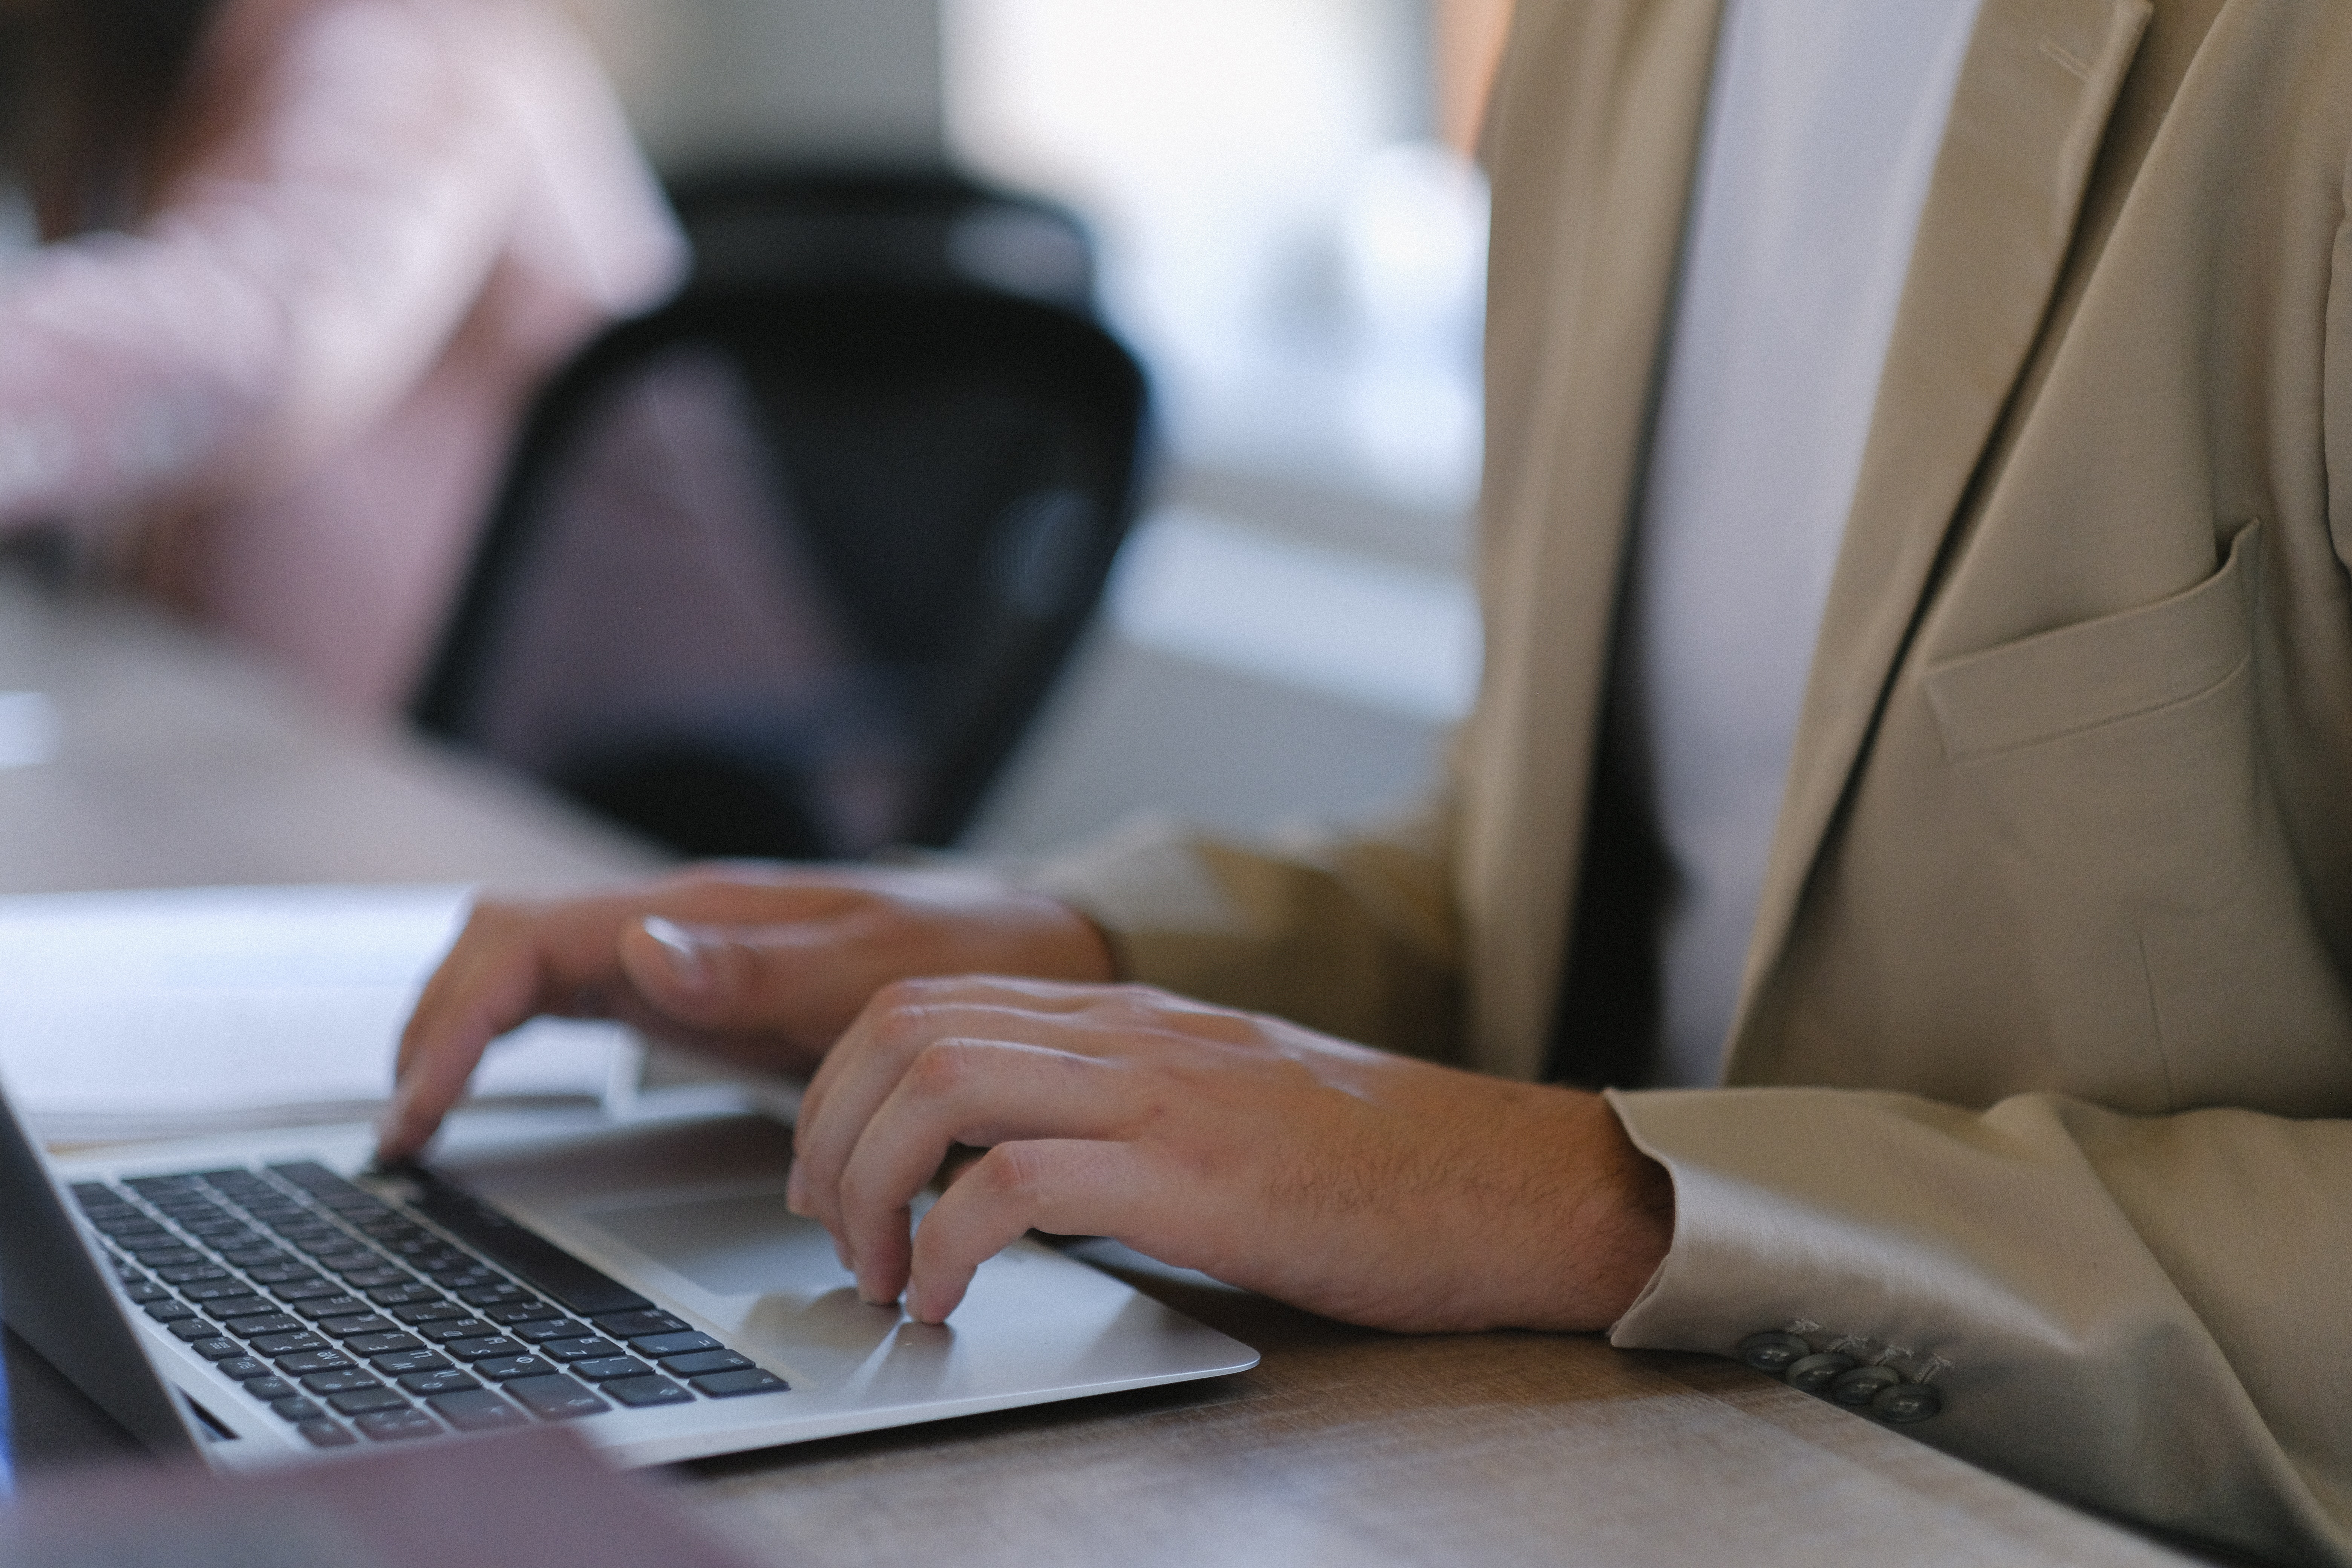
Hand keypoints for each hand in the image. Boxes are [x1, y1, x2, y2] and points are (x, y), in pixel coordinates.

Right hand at [378, 865, 1112, 1160]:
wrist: (1020, 948)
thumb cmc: (956, 955)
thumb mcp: (869, 971)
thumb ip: (755, 968)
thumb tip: (641, 950)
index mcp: (699, 911)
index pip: (528, 941)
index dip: (456, 1018)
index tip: (423, 1103)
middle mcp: (672, 922)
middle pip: (504, 947)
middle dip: (434, 1024)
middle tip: (404, 1128)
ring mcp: (675, 952)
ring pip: (525, 967)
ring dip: (459, 1029)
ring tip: (419, 1116)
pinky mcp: (688, 985)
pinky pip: (571, 995)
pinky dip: (511, 1035)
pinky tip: (490, 1084)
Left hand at [787, 976, 1673, 1331]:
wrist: (1508, 1182)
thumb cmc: (1372, 1164)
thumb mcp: (1216, 1105)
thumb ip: (1113, 1108)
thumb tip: (996, 1165)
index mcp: (1127, 1015)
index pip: (926, 1000)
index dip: (841, 1087)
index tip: (832, 1174)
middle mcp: (1129, 1032)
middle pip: (905, 1028)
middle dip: (828, 1132)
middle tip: (831, 1228)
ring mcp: (1162, 1094)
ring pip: (940, 1085)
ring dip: (871, 1185)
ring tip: (878, 1270)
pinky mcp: (1196, 1175)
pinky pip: (1015, 1186)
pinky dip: (950, 1246)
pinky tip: (951, 1300)